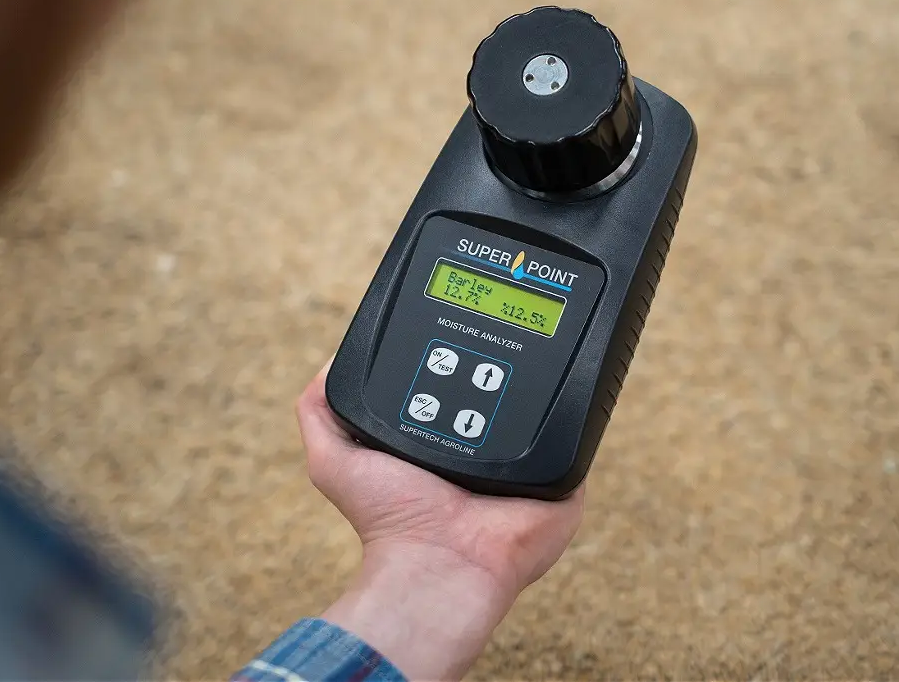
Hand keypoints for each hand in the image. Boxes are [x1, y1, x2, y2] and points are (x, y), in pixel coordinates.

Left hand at [295, 362, 584, 680]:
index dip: (453, 357)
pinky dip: (569, 410)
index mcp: (444, 443)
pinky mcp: (561, 480)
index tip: (447, 332)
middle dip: (494, 361)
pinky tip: (555, 383)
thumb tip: (328, 364)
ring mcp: (526, 464)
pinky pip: (576, 436)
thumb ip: (322, 412)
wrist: (439, 565)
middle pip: (499, 389)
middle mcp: (486, 451)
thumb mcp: (335, 461)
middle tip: (484, 343)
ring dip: (530, 380)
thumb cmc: (389, 523)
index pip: (455, 384)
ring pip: (539, 404)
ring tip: (517, 358)